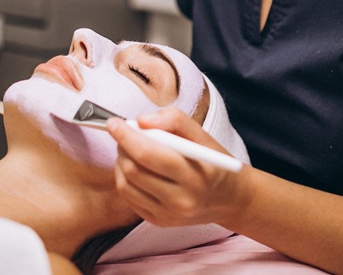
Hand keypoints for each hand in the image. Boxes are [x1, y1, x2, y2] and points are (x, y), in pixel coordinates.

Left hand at [108, 107, 247, 226]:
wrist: (228, 199)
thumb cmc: (214, 162)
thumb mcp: (203, 136)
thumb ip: (175, 120)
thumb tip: (141, 120)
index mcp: (196, 176)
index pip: (150, 154)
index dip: (126, 136)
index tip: (114, 122)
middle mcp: (182, 200)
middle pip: (134, 170)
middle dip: (122, 146)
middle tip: (124, 133)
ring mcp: (168, 214)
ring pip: (125, 185)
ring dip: (121, 162)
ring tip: (131, 149)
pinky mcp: (157, 221)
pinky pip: (128, 197)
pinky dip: (125, 178)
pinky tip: (137, 168)